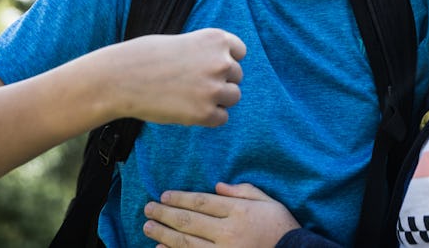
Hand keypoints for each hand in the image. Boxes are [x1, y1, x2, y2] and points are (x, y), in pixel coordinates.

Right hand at [104, 29, 245, 125]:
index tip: (207, 66)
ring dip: (217, 99)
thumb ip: (207, 52)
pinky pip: (222, 118)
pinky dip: (208, 117)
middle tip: (190, 83)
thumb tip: (227, 66)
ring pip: (233, 97)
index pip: (240, 52)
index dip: (225, 60)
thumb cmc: (146, 57)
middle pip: (237, 76)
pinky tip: (186, 110)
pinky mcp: (205, 113)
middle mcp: (221, 62)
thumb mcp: (183, 41)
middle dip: (219, 80)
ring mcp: (214, 88)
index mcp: (216, 39)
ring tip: (189, 96)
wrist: (120, 79)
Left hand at [143, 182, 299, 247]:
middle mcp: (228, 231)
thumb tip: (217, 186)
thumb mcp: (268, 202)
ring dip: (163, 233)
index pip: (202, 202)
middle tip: (148, 208)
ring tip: (147, 226)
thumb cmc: (281, 226)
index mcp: (239, 211)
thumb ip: (243, 191)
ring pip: (185, 241)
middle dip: (165, 213)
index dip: (181, 198)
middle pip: (189, 220)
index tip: (165, 195)